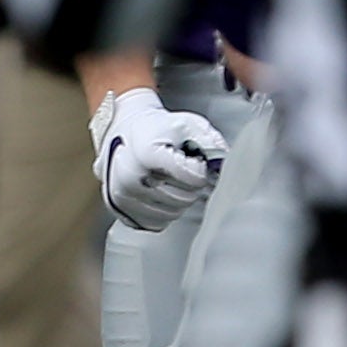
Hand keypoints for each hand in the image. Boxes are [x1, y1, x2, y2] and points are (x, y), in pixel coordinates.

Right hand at [92, 88, 223, 230]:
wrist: (122, 132)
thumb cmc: (156, 128)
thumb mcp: (187, 125)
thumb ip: (211, 143)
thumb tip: (225, 165)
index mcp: (147, 154)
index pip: (194, 179)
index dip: (200, 168)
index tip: (191, 159)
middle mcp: (131, 178)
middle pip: (186, 198)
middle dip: (191, 184)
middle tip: (180, 168)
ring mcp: (123, 196)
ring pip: (174, 212)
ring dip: (178, 198)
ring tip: (167, 178)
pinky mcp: (120, 210)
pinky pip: (157, 222)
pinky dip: (162, 211)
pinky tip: (158, 193)